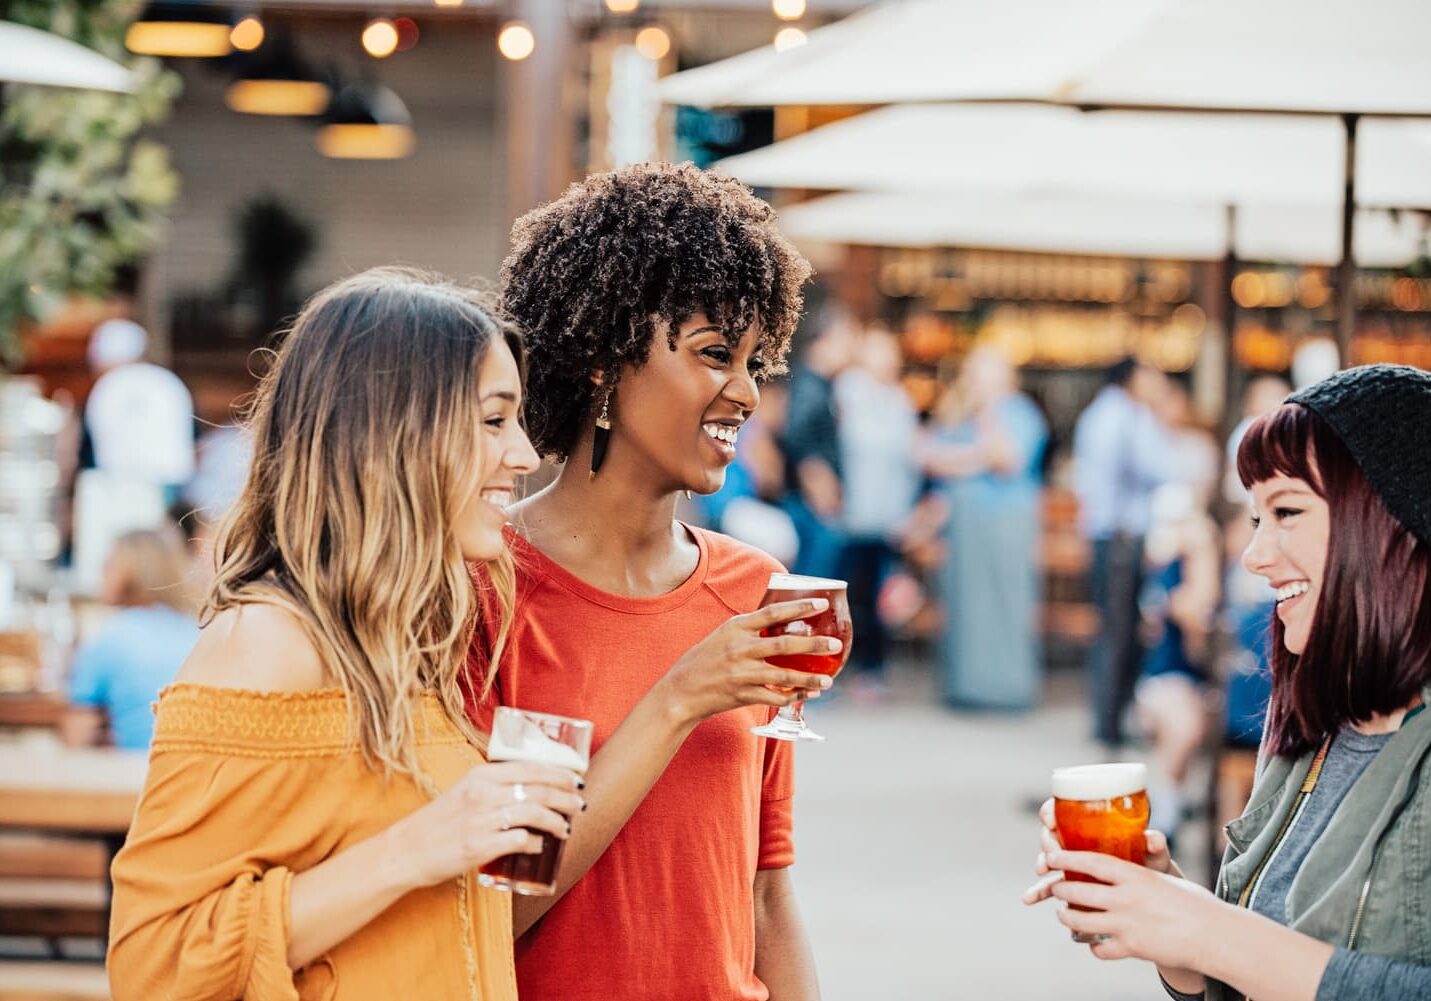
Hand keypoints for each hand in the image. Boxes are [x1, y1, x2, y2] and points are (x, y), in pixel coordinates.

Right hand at [390, 761, 584, 889]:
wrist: (405, 850)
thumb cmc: (439, 822)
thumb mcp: (465, 791)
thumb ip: (494, 787)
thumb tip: (532, 791)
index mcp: (481, 775)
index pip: (530, 768)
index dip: (559, 774)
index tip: (576, 781)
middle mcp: (482, 793)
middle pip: (537, 790)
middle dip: (565, 798)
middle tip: (579, 806)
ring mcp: (481, 820)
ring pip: (533, 814)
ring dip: (556, 822)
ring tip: (565, 829)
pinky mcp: (478, 847)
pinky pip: (518, 841)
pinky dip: (534, 843)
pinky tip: (540, 847)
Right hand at [654, 598, 839, 725]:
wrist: (680, 692)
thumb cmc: (702, 661)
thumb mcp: (721, 636)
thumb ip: (748, 630)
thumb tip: (779, 623)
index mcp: (735, 628)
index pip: (772, 613)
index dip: (799, 607)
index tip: (821, 603)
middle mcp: (739, 648)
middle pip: (784, 644)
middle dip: (813, 644)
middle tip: (835, 645)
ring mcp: (741, 673)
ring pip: (784, 675)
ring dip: (809, 679)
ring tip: (828, 681)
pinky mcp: (742, 695)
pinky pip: (775, 697)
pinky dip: (792, 698)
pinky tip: (806, 696)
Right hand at [1023, 797, 1177, 907]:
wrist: (1154, 897)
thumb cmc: (1152, 866)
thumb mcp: (1154, 855)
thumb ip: (1154, 846)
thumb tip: (1153, 839)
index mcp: (1093, 825)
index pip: (1064, 810)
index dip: (1052, 811)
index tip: (1051, 820)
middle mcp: (1077, 841)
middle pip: (1052, 834)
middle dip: (1047, 842)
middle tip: (1052, 852)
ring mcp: (1072, 865)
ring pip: (1047, 860)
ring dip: (1041, 865)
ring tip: (1041, 873)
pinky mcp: (1071, 885)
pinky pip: (1050, 886)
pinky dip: (1038, 891)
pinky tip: (1029, 899)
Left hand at [1042, 848, 1225, 970]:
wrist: (1216, 936)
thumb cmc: (1195, 904)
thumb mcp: (1164, 879)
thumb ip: (1138, 877)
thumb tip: (1119, 872)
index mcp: (1136, 876)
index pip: (1091, 862)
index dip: (1067, 858)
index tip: (1051, 855)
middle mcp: (1127, 899)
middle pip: (1078, 891)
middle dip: (1060, 889)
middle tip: (1055, 887)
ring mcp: (1127, 925)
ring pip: (1081, 921)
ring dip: (1068, 918)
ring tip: (1064, 915)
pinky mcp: (1132, 949)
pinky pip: (1100, 949)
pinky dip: (1094, 947)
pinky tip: (1094, 943)